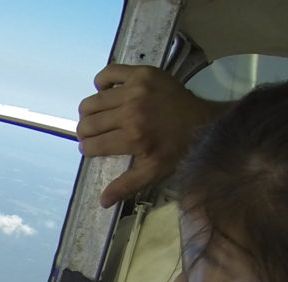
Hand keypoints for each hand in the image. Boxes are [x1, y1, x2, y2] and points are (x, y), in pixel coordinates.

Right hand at [78, 65, 226, 206]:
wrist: (202, 121)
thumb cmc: (176, 150)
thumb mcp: (153, 172)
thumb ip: (126, 186)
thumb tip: (102, 202)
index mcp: (132, 138)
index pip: (92, 145)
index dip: (88, 149)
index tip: (92, 148)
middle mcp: (131, 112)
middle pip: (88, 123)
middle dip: (85, 132)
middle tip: (93, 134)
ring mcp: (136, 90)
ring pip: (93, 101)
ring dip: (89, 112)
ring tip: (97, 116)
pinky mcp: (142, 73)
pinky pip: (108, 73)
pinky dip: (101, 82)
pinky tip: (106, 92)